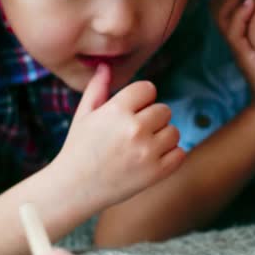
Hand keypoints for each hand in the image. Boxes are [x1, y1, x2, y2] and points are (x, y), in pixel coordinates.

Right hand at [52, 64, 184, 208]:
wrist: (74, 188)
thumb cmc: (79, 148)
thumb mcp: (84, 115)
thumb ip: (98, 88)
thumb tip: (106, 66)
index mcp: (116, 111)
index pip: (148, 89)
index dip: (142, 98)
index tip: (134, 110)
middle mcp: (134, 129)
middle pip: (164, 110)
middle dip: (153, 118)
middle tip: (136, 132)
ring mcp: (147, 152)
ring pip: (174, 132)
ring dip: (163, 137)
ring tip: (142, 147)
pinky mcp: (157, 172)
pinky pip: (180, 153)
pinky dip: (170, 156)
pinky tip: (152, 159)